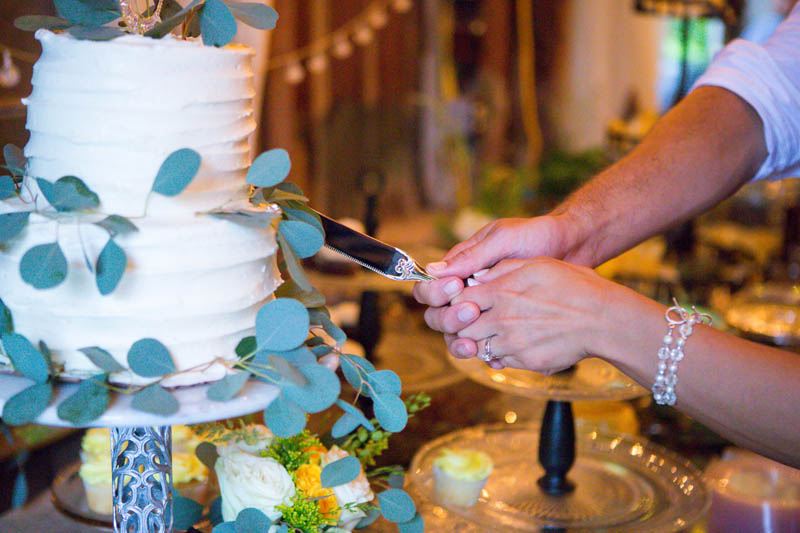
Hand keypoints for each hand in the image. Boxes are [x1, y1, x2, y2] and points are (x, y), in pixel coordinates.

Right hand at [413, 215, 575, 357]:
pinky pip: (486, 346)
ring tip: (474, 346)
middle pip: (439, 315)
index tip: (455, 288)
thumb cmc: (537, 236)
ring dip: (461, 342)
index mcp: (462, 268)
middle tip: (471, 312)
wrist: (573, 248)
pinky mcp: (504, 326)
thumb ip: (471, 257)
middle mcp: (469, 291)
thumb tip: (433, 270)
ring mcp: (486, 310)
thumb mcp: (503, 240)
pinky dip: (487, 354)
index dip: (435, 293)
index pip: (430, 288)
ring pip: (458, 334)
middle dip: (448, 318)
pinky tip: (496, 358)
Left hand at [446, 257, 620, 372]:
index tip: (464, 299)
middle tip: (471, 319)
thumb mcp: (537, 264)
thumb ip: (503, 269)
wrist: (603, 320)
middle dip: (461, 323)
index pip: (458, 298)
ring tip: (491, 331)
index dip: (456, 300)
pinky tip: (511, 343)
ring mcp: (512, 344)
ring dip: (477, 340)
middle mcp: (501, 320)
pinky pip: (498, 361)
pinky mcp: (524, 362)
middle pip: (460, 327)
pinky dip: (498, 355)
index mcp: (501, 292)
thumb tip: (477, 277)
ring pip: (475, 347)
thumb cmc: (575, 286)